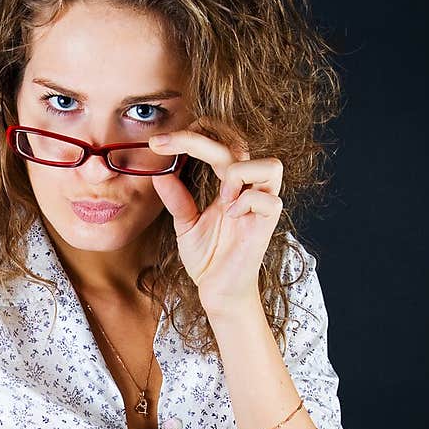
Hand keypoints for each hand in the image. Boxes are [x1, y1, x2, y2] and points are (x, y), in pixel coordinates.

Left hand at [147, 120, 283, 318]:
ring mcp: (261, 205)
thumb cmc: (208, 259)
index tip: (157, 142)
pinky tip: (231, 217)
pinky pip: (268, 199)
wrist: (218, 291)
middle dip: (197, 140)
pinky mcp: (268, 224)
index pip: (219, 145)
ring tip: (222, 196)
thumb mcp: (185, 224)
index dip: (191, 136)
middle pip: (238, 144)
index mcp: (230, 185)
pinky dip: (246, 202)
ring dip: (239, 172)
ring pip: (271, 165)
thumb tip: (159, 173)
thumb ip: (177, 198)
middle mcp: (249, 189)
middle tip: (162, 143)